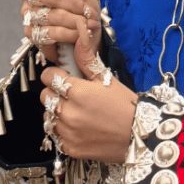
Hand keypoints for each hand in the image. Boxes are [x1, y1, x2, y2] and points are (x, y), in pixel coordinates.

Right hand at [21, 0, 100, 63]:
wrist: (85, 35)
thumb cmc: (81, 6)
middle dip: (74, 3)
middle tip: (86, 9)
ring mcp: (28, 13)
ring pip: (50, 13)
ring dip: (74, 20)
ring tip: (86, 22)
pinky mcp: (30, 33)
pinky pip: (49, 32)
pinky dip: (68, 33)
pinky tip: (77, 33)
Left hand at [38, 21, 136, 161]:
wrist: (139, 135)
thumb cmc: (125, 104)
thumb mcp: (107, 78)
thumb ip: (87, 59)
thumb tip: (79, 34)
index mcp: (78, 92)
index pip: (49, 77)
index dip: (55, 74)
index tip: (63, 76)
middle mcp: (69, 113)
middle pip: (45, 96)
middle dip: (54, 92)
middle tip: (71, 94)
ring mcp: (68, 133)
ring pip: (48, 117)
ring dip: (57, 112)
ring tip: (75, 112)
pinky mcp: (69, 148)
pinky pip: (56, 136)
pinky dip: (63, 131)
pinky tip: (79, 127)